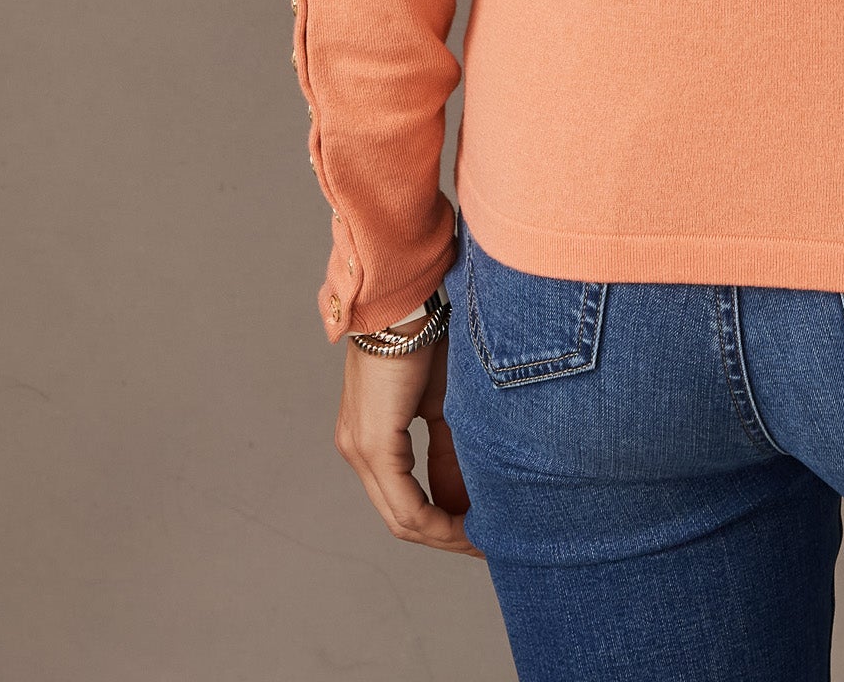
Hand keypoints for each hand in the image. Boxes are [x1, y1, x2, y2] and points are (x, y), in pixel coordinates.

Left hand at [334, 331, 482, 556]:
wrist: (403, 301)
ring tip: (482, 537)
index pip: (404, 499)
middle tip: (486, 542)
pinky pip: (405, 505)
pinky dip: (437, 520)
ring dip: (445, 533)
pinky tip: (467, 523)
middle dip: (447, 535)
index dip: (443, 521)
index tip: (479, 527)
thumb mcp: (443, 402)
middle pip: (402, 518)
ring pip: (402, 517)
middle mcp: (357, 451)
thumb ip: (450, 447)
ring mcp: (360, 451)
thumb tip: (468, 490)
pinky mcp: (373, 446)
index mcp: (370, 439)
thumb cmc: (424, 338)